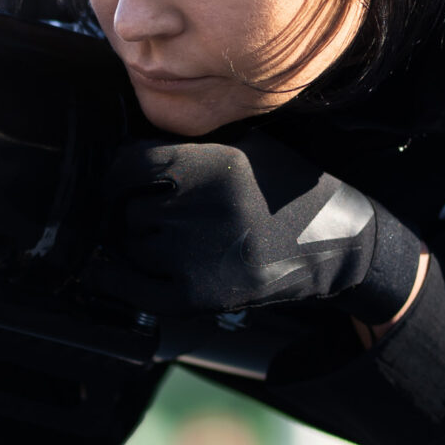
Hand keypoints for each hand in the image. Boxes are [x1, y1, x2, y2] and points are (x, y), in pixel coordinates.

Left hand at [90, 131, 424, 321]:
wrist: (336, 245)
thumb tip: (131, 153)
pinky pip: (138, 289)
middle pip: (131, 211)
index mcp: (215, 167)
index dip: (116, 175)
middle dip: (136, 211)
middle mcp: (204, 211)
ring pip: (134, 247)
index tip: (115, 182)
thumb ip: (194, 148)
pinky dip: (119, 280)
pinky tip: (108, 272)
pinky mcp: (202, 296)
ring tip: (168, 239)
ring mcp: (200, 257)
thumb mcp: (250, 148)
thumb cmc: (287, 191)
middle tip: (155, 215)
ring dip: (140, 243)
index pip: (133, 166)